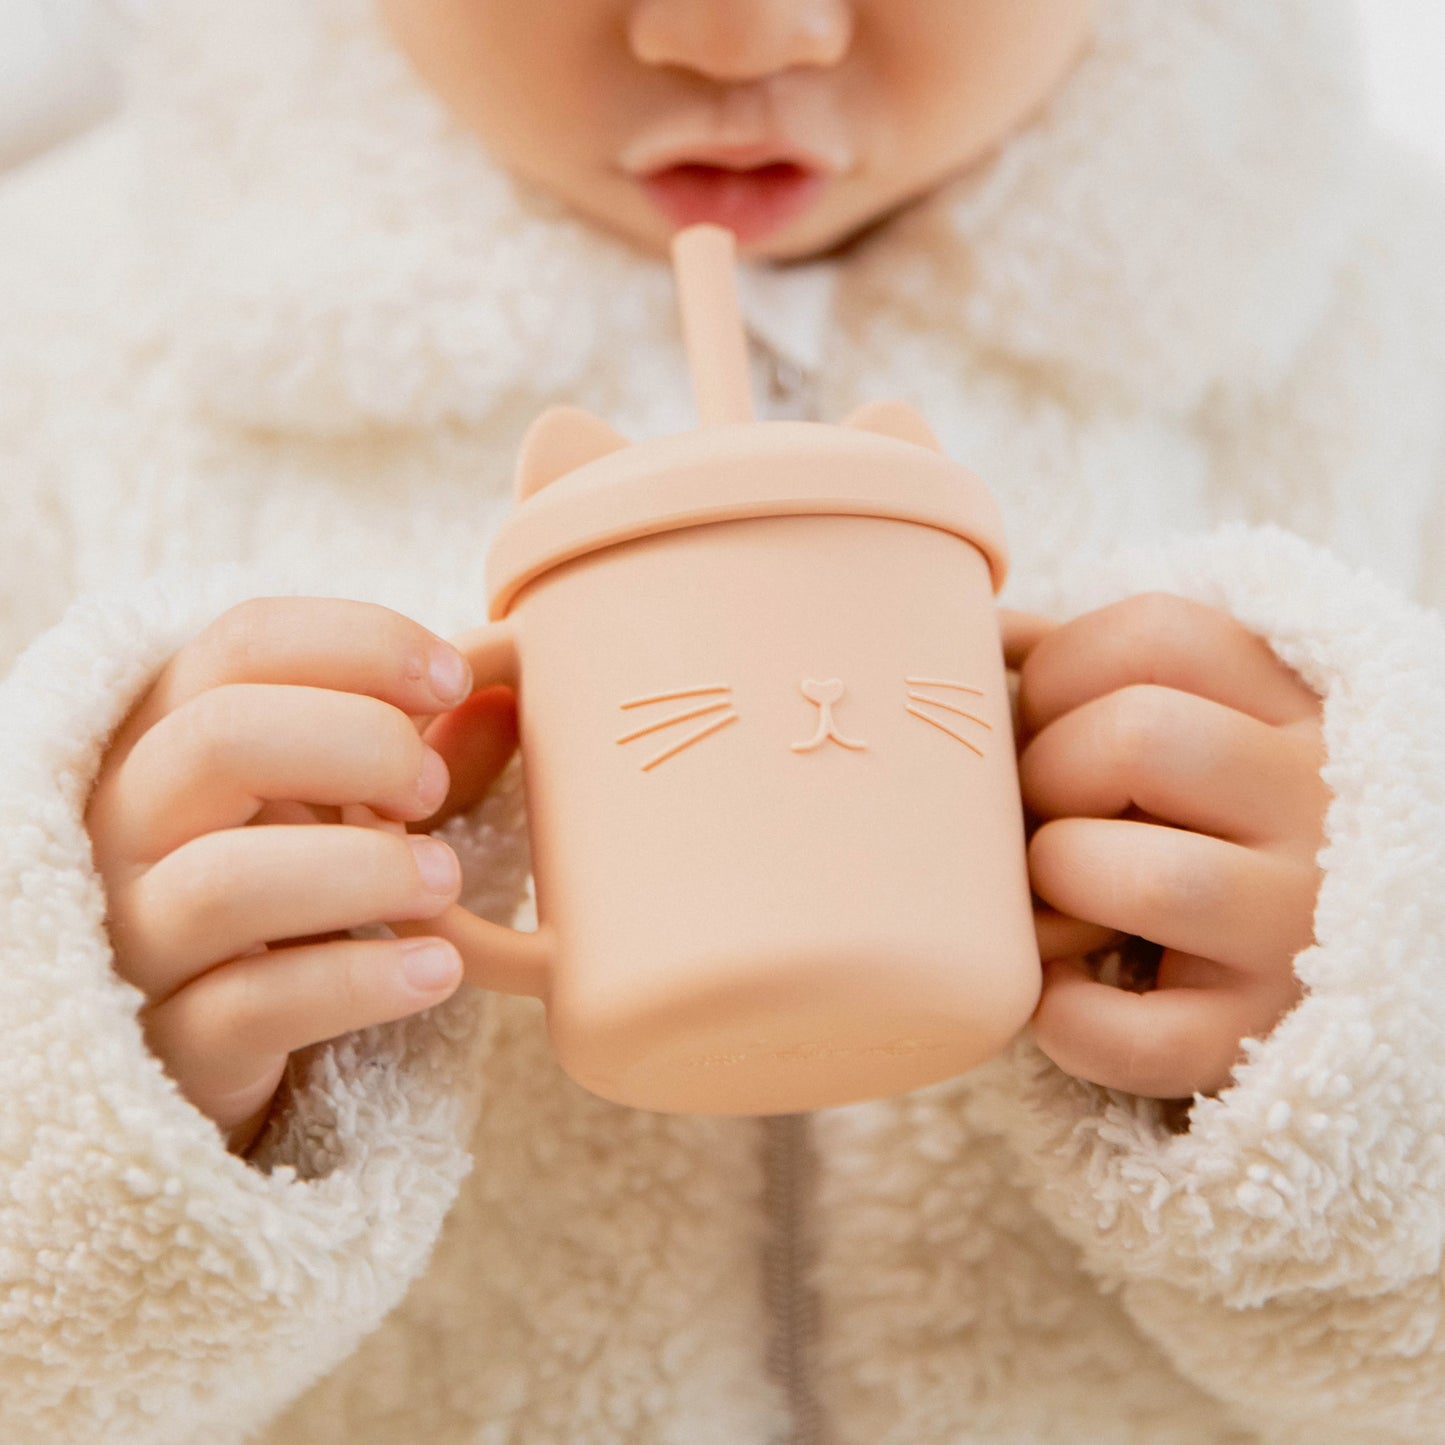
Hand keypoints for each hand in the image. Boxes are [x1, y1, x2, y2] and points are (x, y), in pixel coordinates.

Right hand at [85, 598, 518, 1156]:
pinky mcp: (169, 1045)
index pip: (243, 643)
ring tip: (444, 879)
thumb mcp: (348, 807)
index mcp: (169, 735)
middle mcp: (128, 824)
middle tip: (431, 789)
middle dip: (359, 742)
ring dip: (364, 867)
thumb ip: (417, 753)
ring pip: (224, 880)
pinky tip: (437, 968)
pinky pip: (252, 1005)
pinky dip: (361, 981)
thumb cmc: (294, 892)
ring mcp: (134, 937)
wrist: (219, 1047)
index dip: (363, 643)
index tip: (453, 679)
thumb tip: (505, 697)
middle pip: (220, 737)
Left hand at [1002, 595, 1327, 1098]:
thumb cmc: (1207, 813)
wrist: (1340, 955)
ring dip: (1063, 880)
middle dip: (1049, 769)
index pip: (1154, 634)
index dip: (1057, 668)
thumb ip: (1090, 667)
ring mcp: (1298, 930)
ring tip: (1056, 891)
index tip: (1042, 716)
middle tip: (1044, 807)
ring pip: (1154, 878)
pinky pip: (1141, 1039)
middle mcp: (1318, 809)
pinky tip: (1062, 991)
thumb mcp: (1192, 714)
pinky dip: (1070, 1021)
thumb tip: (977, 631)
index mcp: (1293, 708)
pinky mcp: (1255, 1037)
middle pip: (1140, 737)